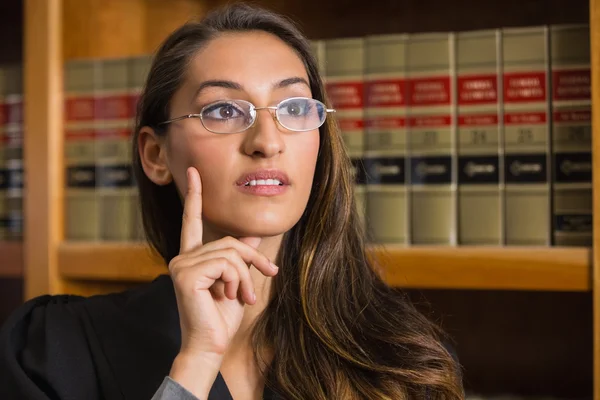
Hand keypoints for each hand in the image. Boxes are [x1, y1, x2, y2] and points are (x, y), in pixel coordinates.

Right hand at [168, 167, 278, 396]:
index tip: (193, 172)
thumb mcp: (237, 282)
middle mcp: (182, 257)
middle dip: (253, 261)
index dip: (195, 196)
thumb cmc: (221, 317)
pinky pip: (226, 264)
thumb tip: (251, 236)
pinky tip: (228, 297)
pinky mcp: (185, 274)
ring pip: (231, 253)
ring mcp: (181, 264)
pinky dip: (236, 281)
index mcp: (191, 257)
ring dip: (245, 277)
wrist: (210, 346)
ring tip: (241, 297)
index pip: (192, 221)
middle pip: (230, 242)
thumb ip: (240, 258)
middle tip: (268, 276)